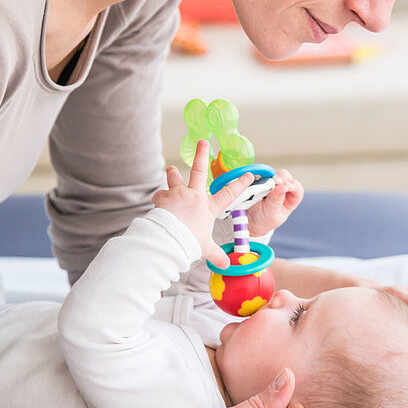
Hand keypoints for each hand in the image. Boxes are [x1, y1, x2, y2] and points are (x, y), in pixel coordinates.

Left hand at [154, 140, 252, 267]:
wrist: (169, 238)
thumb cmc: (189, 242)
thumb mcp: (205, 249)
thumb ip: (216, 255)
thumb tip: (226, 265)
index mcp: (207, 208)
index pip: (229, 194)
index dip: (240, 184)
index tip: (249, 174)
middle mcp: (194, 196)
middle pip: (199, 172)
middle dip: (202, 155)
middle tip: (203, 141)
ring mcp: (178, 194)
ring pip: (175, 179)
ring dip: (173, 174)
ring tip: (171, 169)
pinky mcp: (164, 197)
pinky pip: (161, 195)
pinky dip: (159, 197)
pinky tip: (158, 201)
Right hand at [246, 168, 303, 236]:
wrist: (248, 220)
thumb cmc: (264, 220)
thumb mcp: (271, 213)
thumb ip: (276, 200)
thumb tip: (283, 187)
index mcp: (291, 199)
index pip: (297, 188)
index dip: (292, 185)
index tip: (284, 186)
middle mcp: (283, 189)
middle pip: (286, 177)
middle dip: (280, 178)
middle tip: (274, 181)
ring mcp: (272, 184)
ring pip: (274, 174)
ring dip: (269, 178)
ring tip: (262, 186)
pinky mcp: (262, 181)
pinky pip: (262, 175)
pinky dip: (260, 177)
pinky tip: (256, 183)